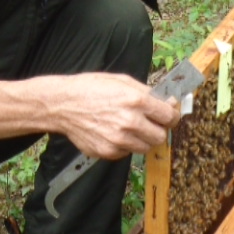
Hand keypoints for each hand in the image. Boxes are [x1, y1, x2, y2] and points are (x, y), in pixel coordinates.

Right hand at [47, 73, 181, 159]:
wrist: (62, 104)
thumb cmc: (90, 88)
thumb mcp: (122, 80)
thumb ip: (147, 92)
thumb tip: (168, 103)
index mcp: (136, 101)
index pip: (169, 117)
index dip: (172, 116)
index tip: (169, 115)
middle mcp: (129, 122)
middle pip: (160, 136)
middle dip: (158, 129)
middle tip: (149, 122)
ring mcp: (118, 140)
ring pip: (145, 147)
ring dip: (141, 139)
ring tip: (128, 127)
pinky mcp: (108, 152)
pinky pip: (127, 153)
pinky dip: (125, 145)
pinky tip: (113, 132)